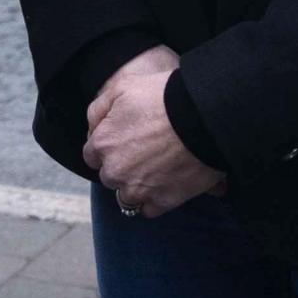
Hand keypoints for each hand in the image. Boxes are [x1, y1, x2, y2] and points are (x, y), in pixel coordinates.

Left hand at [82, 45, 222, 219]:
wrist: (204, 116)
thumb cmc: (164, 96)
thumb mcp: (123, 87)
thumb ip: (99, 109)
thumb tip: (93, 128)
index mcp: (102, 144)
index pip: (92, 154)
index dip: (109, 145)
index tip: (126, 139)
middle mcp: (114, 171)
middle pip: (110, 175)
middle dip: (122, 166)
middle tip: (145, 151)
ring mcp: (138, 190)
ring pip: (127, 196)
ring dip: (136, 186)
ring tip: (157, 169)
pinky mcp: (162, 201)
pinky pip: (148, 209)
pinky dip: (155, 199)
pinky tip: (166, 183)